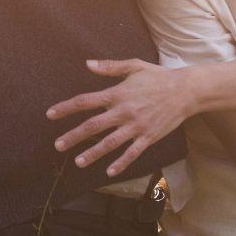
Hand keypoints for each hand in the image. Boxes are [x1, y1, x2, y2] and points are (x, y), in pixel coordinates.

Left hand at [48, 58, 196, 177]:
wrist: (186, 91)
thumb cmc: (158, 77)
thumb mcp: (134, 66)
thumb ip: (110, 67)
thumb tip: (87, 64)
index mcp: (117, 93)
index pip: (85, 101)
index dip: (66, 108)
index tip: (50, 114)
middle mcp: (124, 111)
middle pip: (93, 126)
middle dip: (73, 136)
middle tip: (58, 145)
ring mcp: (136, 126)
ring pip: (110, 143)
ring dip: (93, 153)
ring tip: (78, 162)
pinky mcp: (148, 137)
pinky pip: (132, 153)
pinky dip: (121, 163)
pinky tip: (109, 172)